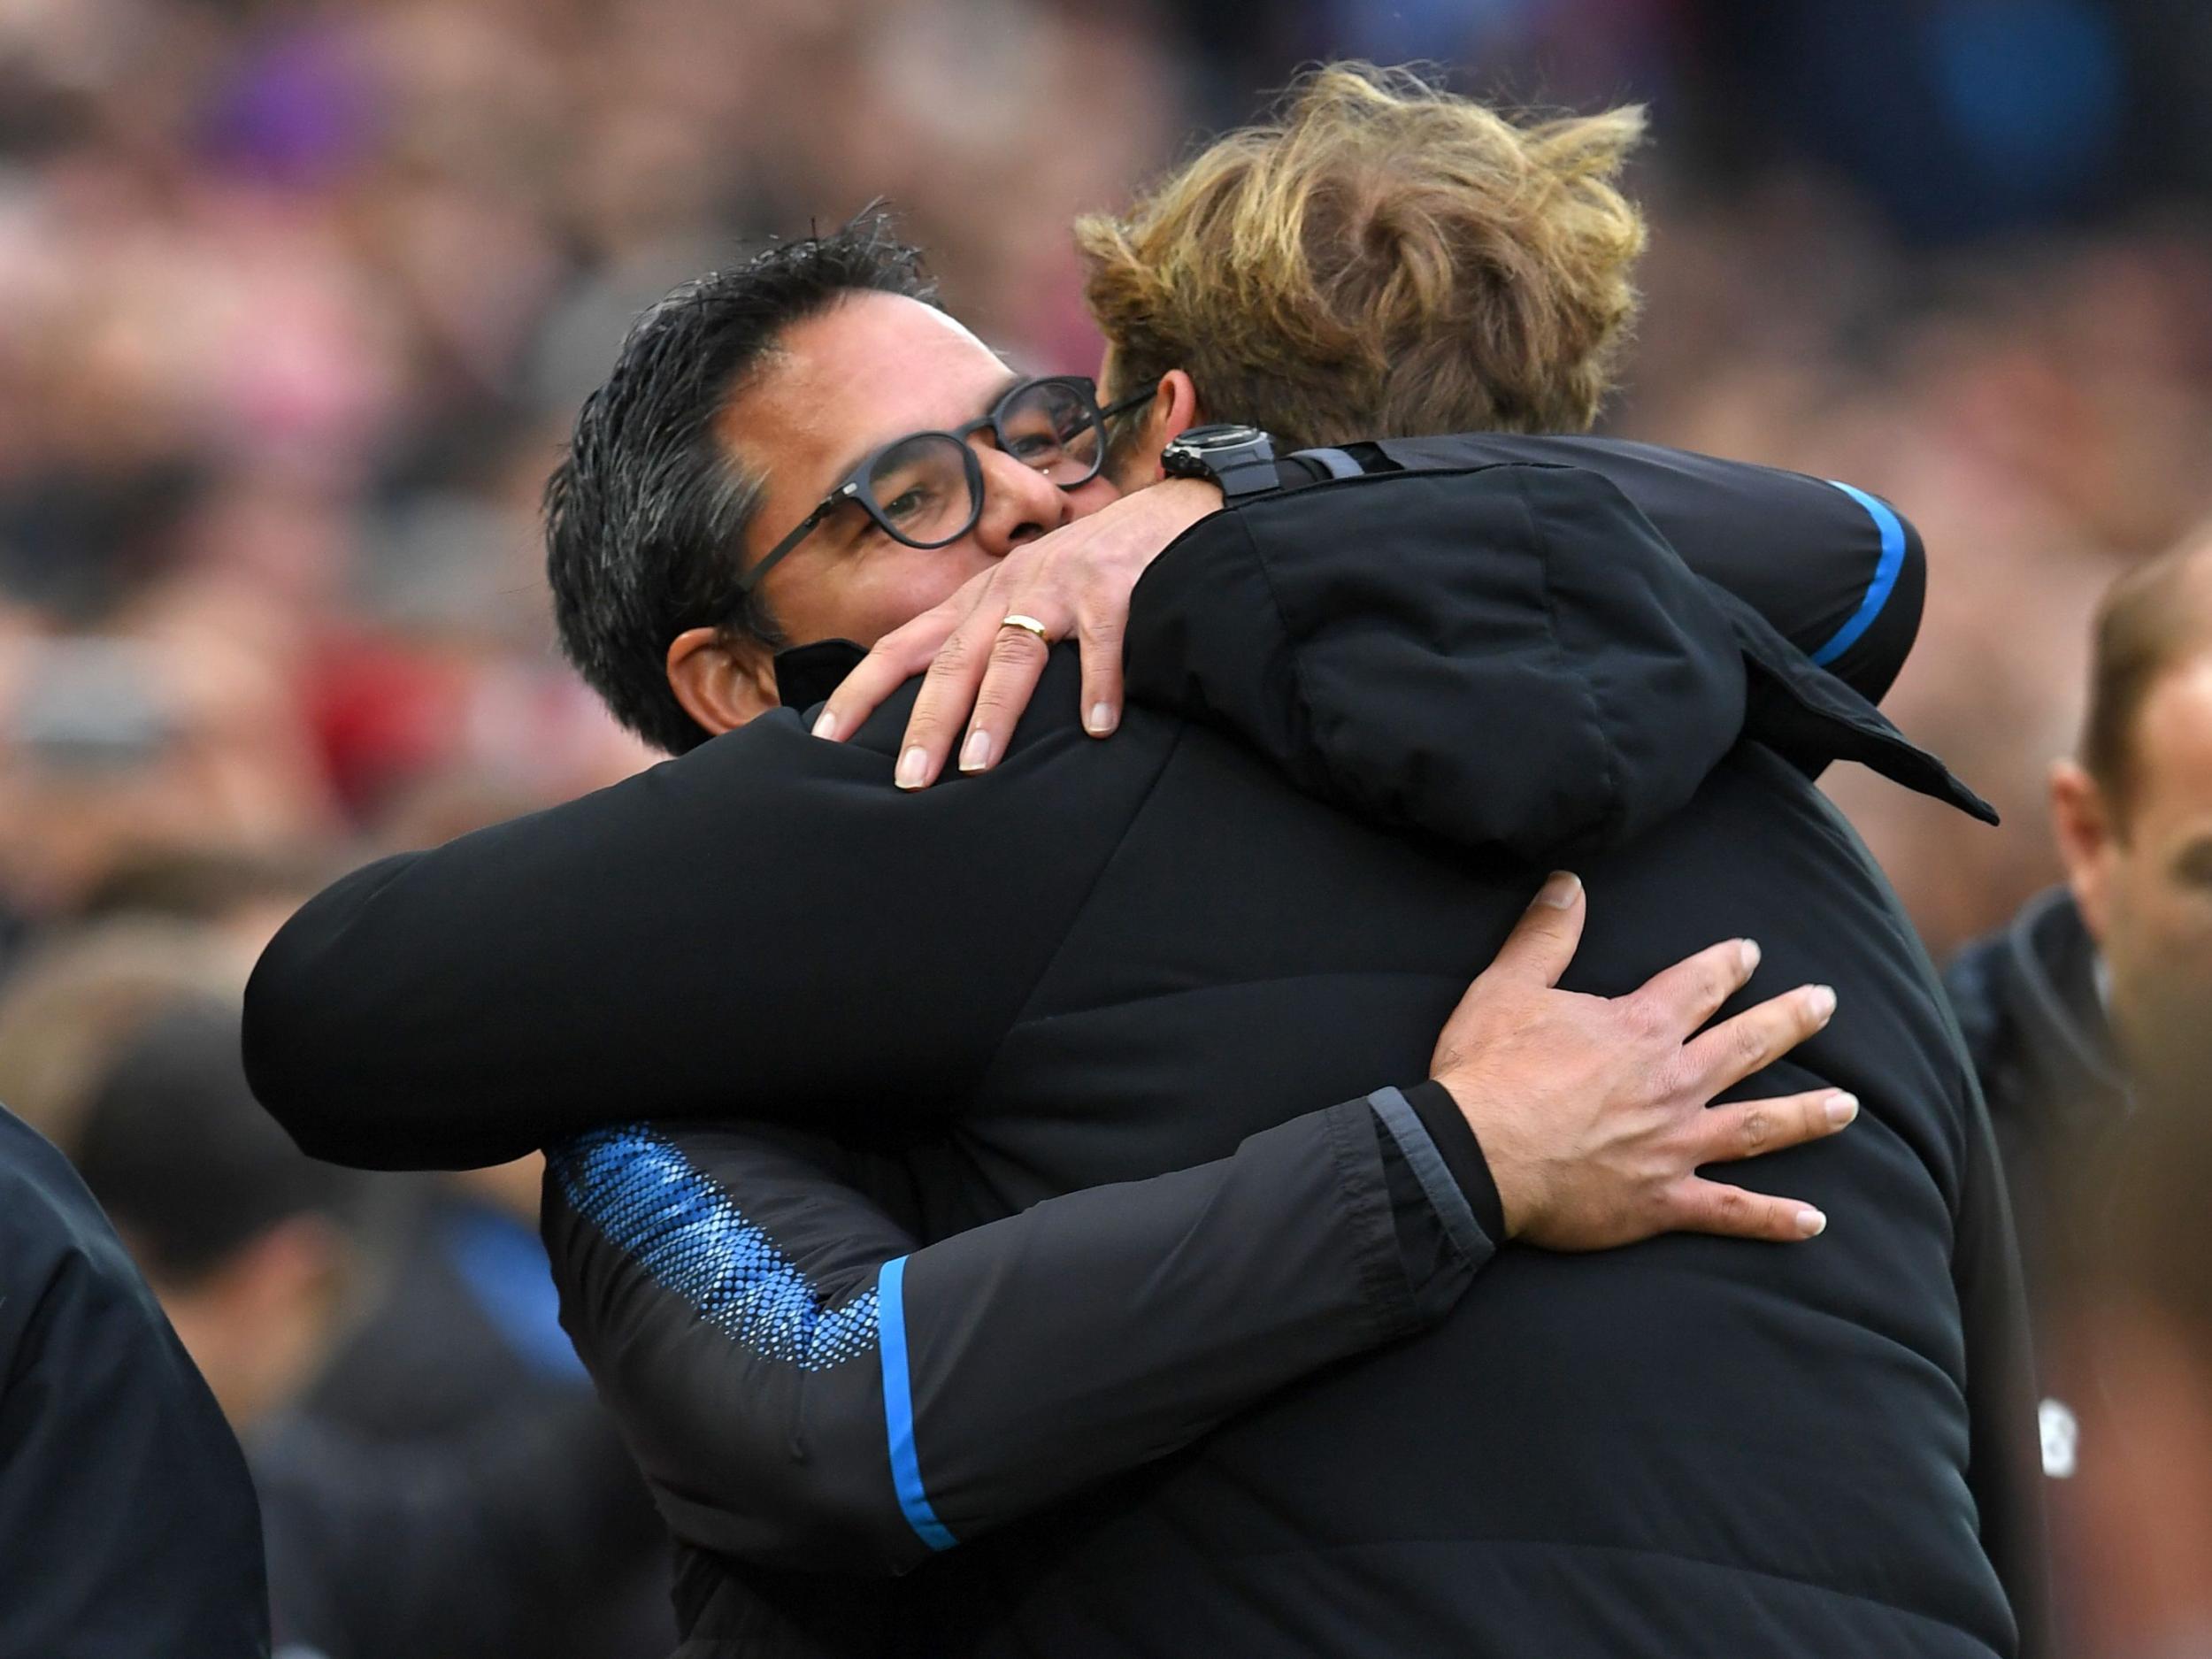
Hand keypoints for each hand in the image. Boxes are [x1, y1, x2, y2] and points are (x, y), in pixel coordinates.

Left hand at [811, 479, 1221, 788]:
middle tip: (909, 778)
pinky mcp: (1112, 589)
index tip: (824, 738)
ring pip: (1013, 653)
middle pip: (951, 661)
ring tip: (978, 764)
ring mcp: (1057, 588)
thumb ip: (988, 647)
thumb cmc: (1089, 571)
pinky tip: (1097, 729)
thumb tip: (948, 720)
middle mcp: (1006, 591)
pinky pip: (1099, 643)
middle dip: (926, 722)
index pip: (901, 647)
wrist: (1166, 515)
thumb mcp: (1024, 599)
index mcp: (976, 602)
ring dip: (994, 710)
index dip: (860, 690)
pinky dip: (1096, 685)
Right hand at [1432, 871, 1853, 1249]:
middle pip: (1747, 1045)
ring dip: (1806, 1116)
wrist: (1473, 1157)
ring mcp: (1674, 1145)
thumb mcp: (1507, 988)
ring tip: (1848, 1106)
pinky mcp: (1662, 1200)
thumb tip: (1566, 882)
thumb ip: (1545, 936)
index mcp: (1639, 1030)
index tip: (1750, 954)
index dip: (1727, 965)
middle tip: (1826, 1004)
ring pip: (1758, 1126)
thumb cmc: (1488, 1072)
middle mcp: (1672, 1083)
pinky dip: (1774, 1219)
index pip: (1698, 985)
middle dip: (1791, 1021)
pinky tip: (1814, 1222)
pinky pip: (1731, 1211)